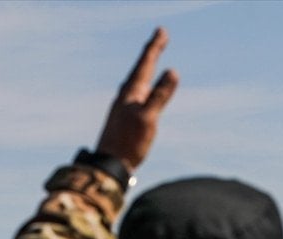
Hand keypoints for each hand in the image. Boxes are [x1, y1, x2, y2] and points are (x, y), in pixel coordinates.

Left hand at [95, 27, 178, 171]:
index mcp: (131, 92)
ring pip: (138, 80)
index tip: (162, 31)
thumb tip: (172, 72)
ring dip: (147, 67)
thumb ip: (160, 95)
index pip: (145, 64)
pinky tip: (144, 90)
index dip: (155, 47)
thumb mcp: (148, 118)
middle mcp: (126, 95)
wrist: (110, 164)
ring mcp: (125, 106)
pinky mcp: (127, 117)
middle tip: (161, 37)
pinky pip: (138, 93)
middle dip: (152, 52)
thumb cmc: (128, 142)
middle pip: (141, 68)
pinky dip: (146, 84)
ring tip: (152, 58)